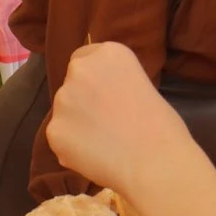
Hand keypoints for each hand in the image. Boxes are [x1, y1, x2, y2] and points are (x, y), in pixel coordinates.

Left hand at [45, 43, 190, 194]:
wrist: (153, 161)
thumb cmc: (162, 125)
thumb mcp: (142, 85)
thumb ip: (114, 84)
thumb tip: (99, 99)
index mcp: (108, 53)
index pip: (86, 56)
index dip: (96, 78)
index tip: (108, 93)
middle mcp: (79, 70)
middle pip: (73, 83)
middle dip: (84, 98)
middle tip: (107, 120)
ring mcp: (62, 101)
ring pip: (65, 111)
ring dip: (77, 123)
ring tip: (103, 142)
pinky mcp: (53, 130)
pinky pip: (61, 137)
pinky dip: (73, 146)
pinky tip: (95, 155)